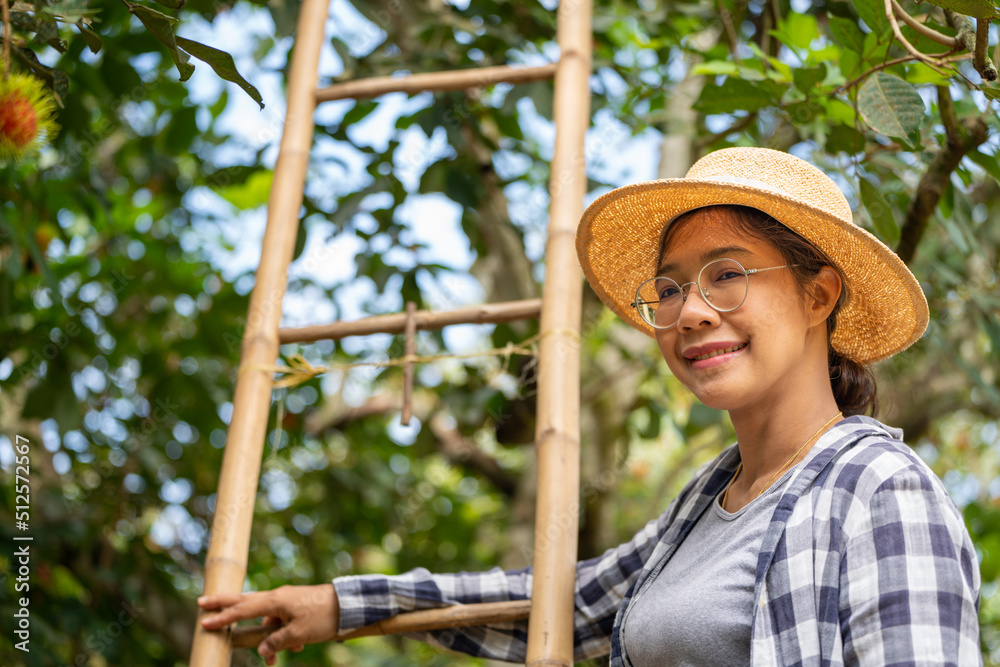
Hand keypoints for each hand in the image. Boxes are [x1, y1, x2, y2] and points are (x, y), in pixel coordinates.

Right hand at [198, 584, 339, 665]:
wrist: (350, 605)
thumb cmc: (324, 616)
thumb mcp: (299, 634)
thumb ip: (276, 642)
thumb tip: (261, 650)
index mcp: (275, 601)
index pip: (243, 609)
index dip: (223, 616)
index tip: (204, 619)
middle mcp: (278, 597)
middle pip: (246, 602)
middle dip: (225, 606)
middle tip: (202, 603)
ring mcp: (286, 601)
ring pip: (266, 620)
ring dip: (268, 639)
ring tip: (278, 657)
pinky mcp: (295, 606)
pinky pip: (280, 622)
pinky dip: (282, 636)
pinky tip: (297, 647)